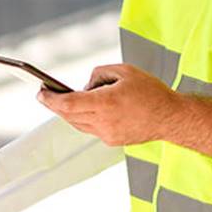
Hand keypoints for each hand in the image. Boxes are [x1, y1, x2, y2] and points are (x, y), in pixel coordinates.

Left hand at [37, 64, 179, 145]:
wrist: (171, 117)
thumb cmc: (151, 92)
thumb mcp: (124, 71)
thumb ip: (99, 74)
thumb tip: (86, 86)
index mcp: (105, 103)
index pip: (69, 103)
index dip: (51, 99)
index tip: (40, 92)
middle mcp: (103, 122)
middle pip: (69, 115)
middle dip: (54, 105)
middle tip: (44, 95)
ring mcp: (107, 134)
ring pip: (78, 123)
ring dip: (69, 112)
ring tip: (62, 100)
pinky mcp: (112, 140)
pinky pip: (91, 128)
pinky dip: (84, 118)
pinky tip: (85, 108)